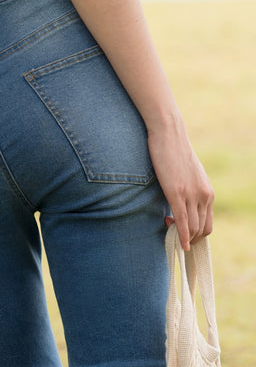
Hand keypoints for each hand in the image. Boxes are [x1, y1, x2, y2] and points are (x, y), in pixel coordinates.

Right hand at [148, 122, 213, 251]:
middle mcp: (204, 196)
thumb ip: (190, 189)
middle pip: (202, 229)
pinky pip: (182, 221)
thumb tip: (182, 203)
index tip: (183, 232)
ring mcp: (191, 195)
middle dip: (190, 239)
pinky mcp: (176, 192)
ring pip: (193, 228)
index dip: (196, 234)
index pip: (207, 223)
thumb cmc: (173, 150)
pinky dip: (180, 236)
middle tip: (174, 234)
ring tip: (168, 229)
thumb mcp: (189, 174)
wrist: (168, 132)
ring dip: (182, 237)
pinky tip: (177, 243)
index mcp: (208, 192)